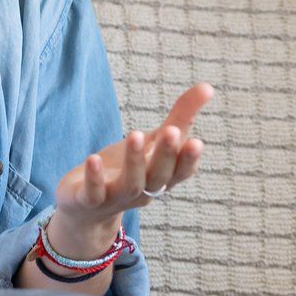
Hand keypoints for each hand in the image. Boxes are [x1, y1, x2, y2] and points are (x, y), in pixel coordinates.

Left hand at [53, 82, 213, 234]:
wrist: (87, 208)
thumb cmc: (127, 168)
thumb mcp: (153, 141)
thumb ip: (180, 117)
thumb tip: (209, 87)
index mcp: (161, 177)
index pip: (180, 172)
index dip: (188, 160)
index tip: (197, 142)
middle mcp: (143, 190)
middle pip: (158, 176)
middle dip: (166, 154)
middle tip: (171, 131)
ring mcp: (116, 197)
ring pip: (130, 183)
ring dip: (134, 160)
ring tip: (135, 134)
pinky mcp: (88, 200)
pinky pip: (93, 193)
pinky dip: (94, 177)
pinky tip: (93, 157)